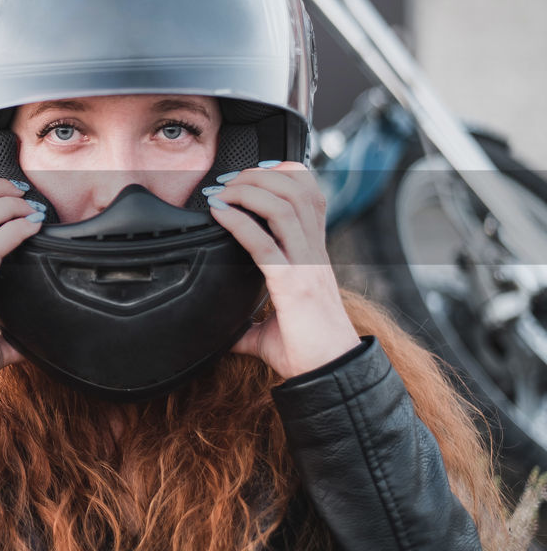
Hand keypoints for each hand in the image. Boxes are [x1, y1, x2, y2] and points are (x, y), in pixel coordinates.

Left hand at [205, 161, 360, 378]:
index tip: (250, 175)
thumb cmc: (307, 351)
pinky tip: (220, 214)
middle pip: (297, 191)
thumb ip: (248, 323)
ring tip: (223, 192)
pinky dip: (239, 223)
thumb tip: (222, 331)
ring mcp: (306, 267)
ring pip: (286, 207)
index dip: (284, 174)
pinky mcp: (293, 287)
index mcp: (313, 255)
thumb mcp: (272, 328)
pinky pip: (265, 244)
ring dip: (249, 191)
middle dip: (260, 176)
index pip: (309, 197)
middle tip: (229, 181)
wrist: (329, 376)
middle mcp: (314, 254)